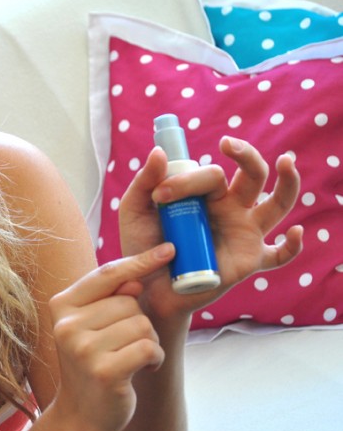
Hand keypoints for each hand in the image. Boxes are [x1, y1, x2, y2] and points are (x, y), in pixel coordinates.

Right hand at [47, 244, 174, 430]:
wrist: (83, 416)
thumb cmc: (93, 364)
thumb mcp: (92, 326)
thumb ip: (110, 299)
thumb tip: (135, 279)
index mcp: (61, 305)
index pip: (106, 274)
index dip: (139, 261)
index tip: (168, 249)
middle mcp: (67, 325)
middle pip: (130, 301)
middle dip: (139, 322)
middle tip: (123, 345)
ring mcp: (83, 348)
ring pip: (142, 324)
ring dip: (148, 343)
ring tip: (130, 359)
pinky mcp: (105, 371)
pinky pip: (149, 348)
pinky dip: (155, 359)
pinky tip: (141, 370)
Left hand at [118, 136, 302, 321]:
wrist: (145, 286)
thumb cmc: (141, 245)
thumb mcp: (135, 211)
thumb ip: (144, 182)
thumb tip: (159, 152)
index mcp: (205, 193)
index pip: (210, 175)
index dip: (188, 180)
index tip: (159, 195)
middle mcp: (230, 208)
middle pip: (251, 175)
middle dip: (245, 155)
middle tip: (227, 144)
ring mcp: (243, 233)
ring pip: (277, 204)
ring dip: (287, 182)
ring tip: (285, 162)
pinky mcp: (247, 261)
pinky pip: (278, 256)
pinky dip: (292, 246)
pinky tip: (296, 233)